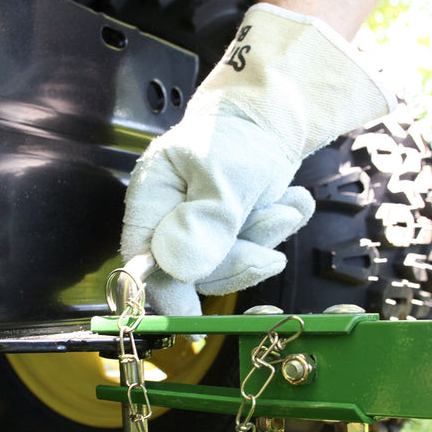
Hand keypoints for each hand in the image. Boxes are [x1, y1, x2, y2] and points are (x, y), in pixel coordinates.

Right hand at [121, 3, 394, 315]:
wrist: (275, 111)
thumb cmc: (239, 131)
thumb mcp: (224, 173)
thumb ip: (205, 221)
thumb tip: (177, 268)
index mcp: (152, 199)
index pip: (144, 261)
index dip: (164, 292)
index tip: (188, 320)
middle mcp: (172, 219)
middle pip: (193, 273)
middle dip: (239, 257)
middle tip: (271, 224)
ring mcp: (203, 228)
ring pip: (230, 265)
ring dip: (266, 237)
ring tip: (283, 203)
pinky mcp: (234, 231)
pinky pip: (257, 252)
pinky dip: (278, 229)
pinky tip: (286, 200)